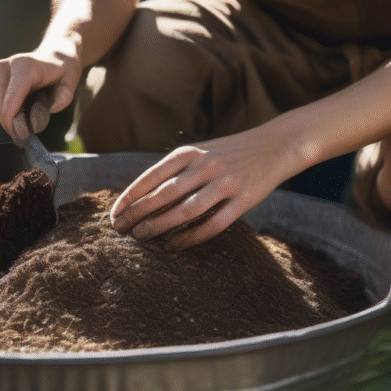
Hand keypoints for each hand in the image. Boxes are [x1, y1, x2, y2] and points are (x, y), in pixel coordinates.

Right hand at [0, 43, 81, 139]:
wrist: (54, 58)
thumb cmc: (62, 73)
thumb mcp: (71, 84)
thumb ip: (63, 97)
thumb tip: (50, 108)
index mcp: (24, 66)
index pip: (10, 103)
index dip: (14, 125)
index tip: (23, 139)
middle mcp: (5, 65)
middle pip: (1, 108)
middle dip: (13, 125)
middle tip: (28, 133)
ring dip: (11, 117)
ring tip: (29, 109)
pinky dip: (6, 109)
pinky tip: (21, 103)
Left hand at [110, 128, 290, 249]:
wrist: (276, 145)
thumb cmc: (229, 153)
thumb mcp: (200, 152)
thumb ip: (175, 170)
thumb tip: (141, 198)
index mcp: (190, 152)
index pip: (152, 176)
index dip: (130, 197)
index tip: (114, 214)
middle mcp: (206, 165)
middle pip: (164, 194)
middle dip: (138, 214)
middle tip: (121, 230)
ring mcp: (226, 183)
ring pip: (186, 211)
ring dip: (160, 227)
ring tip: (142, 238)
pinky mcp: (244, 200)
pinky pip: (213, 224)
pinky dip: (190, 238)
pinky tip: (174, 246)